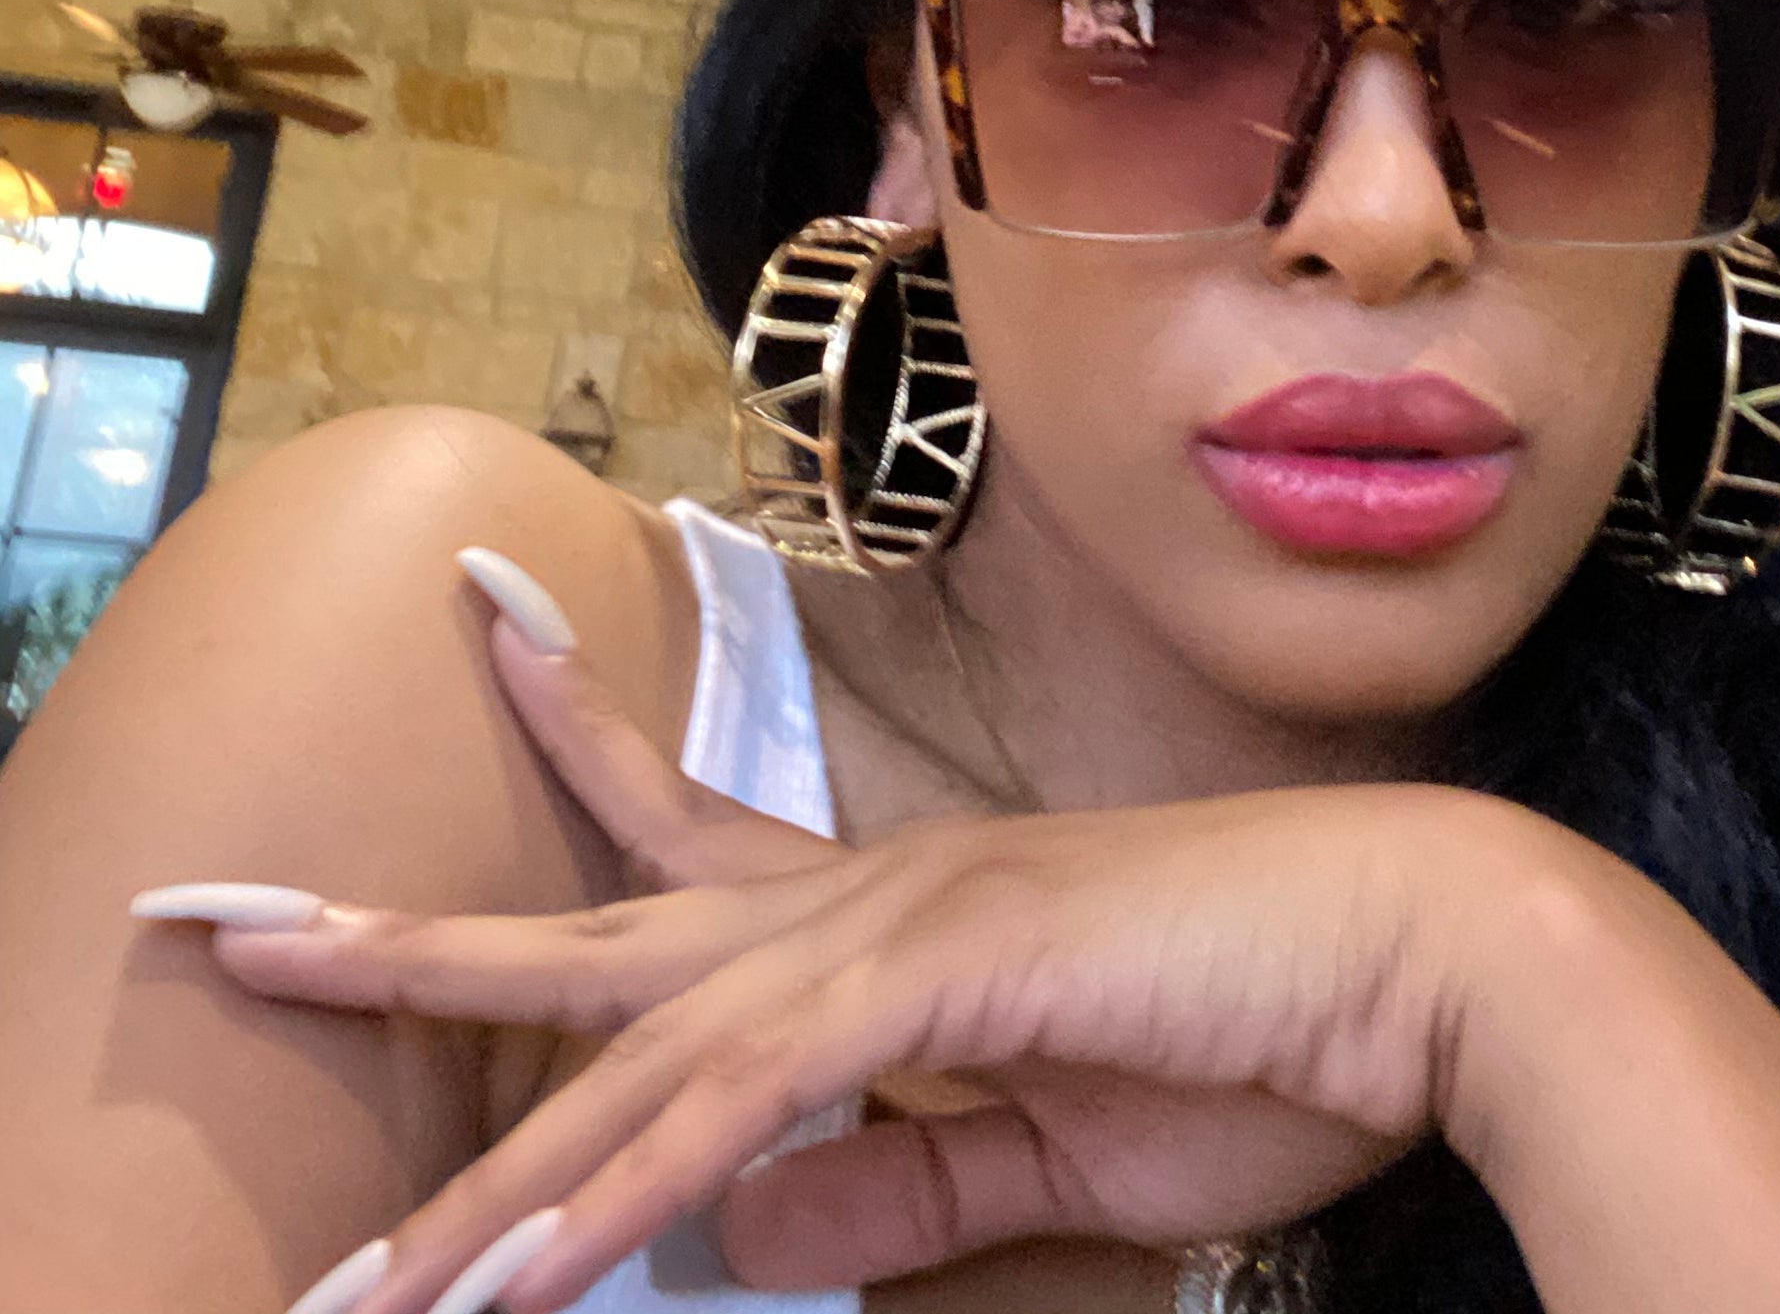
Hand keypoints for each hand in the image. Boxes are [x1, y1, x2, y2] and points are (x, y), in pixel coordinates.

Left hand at [175, 609, 1508, 1311]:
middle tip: (227, 928)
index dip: (563, 762)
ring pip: (635, 1045)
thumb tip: (718, 1248)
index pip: (677, 838)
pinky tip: (523, 1273)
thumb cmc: (1267, 1043)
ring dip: (486, 1182)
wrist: (1425, 966)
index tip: (478, 654)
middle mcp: (860, 894)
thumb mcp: (1044, 1161)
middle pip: (590, 921)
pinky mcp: (941, 974)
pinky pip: (739, 1105)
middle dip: (400, 941)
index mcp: (885, 918)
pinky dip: (620, 1193)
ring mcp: (894, 920)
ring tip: (350, 1290)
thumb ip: (883, 1194)